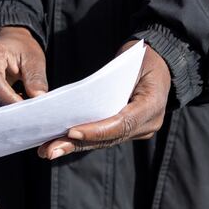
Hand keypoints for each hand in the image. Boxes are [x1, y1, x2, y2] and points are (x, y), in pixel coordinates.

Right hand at [0, 26, 48, 112]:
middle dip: (9, 110)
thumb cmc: (21, 50)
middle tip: (29, 115)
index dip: (8, 100)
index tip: (25, 110)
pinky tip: (10, 104)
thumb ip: (36, 78)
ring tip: (21, 104)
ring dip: (4, 112)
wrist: (7, 44)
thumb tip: (39, 99)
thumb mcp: (34, 58)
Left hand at [39, 41, 170, 159]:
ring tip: (48, 150)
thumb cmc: (142, 58)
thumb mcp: (130, 61)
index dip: (96, 130)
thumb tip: (80, 101)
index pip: (122, 123)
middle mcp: (149, 124)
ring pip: (104, 141)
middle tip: (50, 150)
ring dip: (75, 146)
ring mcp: (140, 130)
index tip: (71, 131)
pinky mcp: (128, 130)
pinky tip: (60, 143)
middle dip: (78, 144)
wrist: (161, 63)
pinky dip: (82, 139)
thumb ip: (110, 82)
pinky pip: (104, 136)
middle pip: (109, 138)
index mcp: (152, 105)